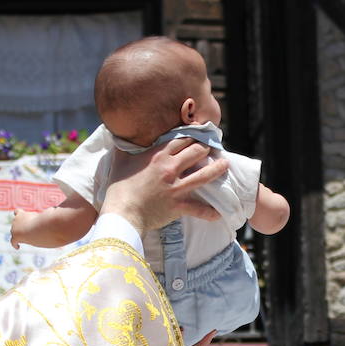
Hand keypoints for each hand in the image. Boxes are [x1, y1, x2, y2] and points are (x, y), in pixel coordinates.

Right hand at [102, 137, 228, 235]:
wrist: (122, 214)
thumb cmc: (118, 188)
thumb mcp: (119, 162)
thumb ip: (122, 147)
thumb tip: (118, 134)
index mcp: (158, 155)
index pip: (182, 139)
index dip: (193, 134)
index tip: (200, 132)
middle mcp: (170, 168)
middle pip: (196, 152)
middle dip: (206, 148)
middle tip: (212, 147)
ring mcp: (176, 187)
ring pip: (204, 175)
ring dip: (217, 168)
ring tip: (225, 164)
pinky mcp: (178, 205)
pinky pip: (199, 209)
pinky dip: (209, 212)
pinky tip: (219, 213)